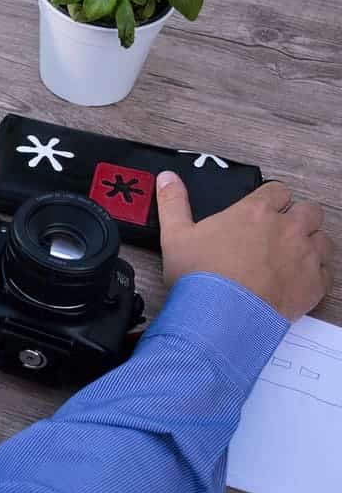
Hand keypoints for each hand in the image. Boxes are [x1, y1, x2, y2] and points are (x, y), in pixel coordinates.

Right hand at [157, 171, 334, 319]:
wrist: (222, 316)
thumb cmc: (200, 275)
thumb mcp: (176, 235)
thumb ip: (173, 203)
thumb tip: (167, 177)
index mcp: (255, 212)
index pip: (278, 190)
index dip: (271, 199)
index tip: (262, 210)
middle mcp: (286, 228)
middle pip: (309, 211)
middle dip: (297, 217)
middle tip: (278, 232)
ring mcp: (305, 256)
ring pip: (323, 239)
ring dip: (310, 243)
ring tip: (290, 256)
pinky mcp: (315, 284)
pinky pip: (327, 271)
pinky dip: (315, 274)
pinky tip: (296, 280)